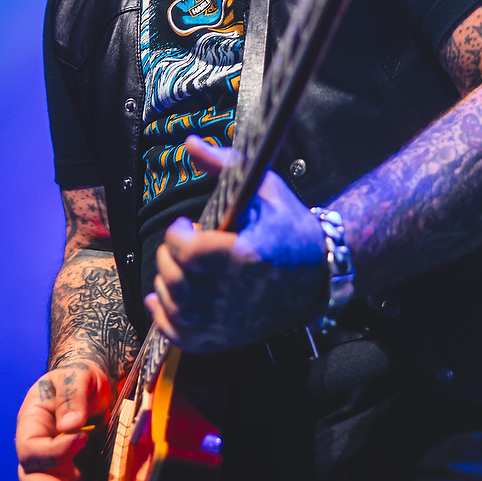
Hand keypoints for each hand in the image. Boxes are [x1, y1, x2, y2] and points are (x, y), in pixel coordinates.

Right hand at [15, 364, 110, 480]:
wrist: (89, 388)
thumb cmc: (77, 379)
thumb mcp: (77, 378)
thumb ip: (73, 396)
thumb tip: (70, 425)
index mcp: (30, 426)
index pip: (32, 449)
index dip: (54, 451)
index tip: (83, 438)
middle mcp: (36, 452)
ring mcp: (52, 468)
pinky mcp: (71, 477)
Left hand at [144, 136, 327, 351]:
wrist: (321, 269)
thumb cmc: (291, 226)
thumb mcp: (264, 188)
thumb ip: (225, 165)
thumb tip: (190, 143)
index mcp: (250, 254)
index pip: (192, 252)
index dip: (178, 236)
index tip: (186, 226)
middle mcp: (240, 292)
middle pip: (180, 280)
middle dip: (168, 258)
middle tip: (179, 246)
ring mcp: (234, 319)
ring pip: (177, 308)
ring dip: (165, 285)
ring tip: (176, 268)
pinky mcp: (231, 335)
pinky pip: (184, 337)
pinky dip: (164, 320)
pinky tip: (160, 300)